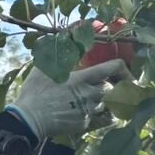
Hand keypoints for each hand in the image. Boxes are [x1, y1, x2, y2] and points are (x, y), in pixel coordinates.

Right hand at [6, 59, 127, 140]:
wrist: (29, 120)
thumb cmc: (35, 91)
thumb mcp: (45, 67)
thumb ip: (62, 52)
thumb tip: (72, 30)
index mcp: (83, 77)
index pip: (114, 68)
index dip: (125, 68)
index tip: (125, 72)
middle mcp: (90, 94)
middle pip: (113, 87)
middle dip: (112, 85)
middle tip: (109, 84)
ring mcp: (89, 111)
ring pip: (108, 104)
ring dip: (106, 100)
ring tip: (97, 99)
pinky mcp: (85, 125)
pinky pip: (102, 119)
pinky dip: (102, 115)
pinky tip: (94, 112)